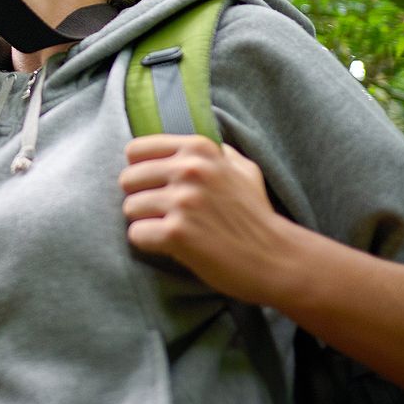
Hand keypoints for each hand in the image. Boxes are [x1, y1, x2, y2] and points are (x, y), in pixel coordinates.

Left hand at [119, 134, 292, 302]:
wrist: (276, 258)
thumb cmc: (257, 216)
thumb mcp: (243, 170)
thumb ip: (216, 153)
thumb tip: (186, 145)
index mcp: (199, 149)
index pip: (136, 150)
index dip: (140, 171)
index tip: (153, 186)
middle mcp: (189, 170)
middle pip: (128, 179)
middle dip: (140, 198)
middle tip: (161, 214)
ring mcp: (182, 201)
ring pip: (129, 208)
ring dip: (145, 222)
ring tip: (169, 231)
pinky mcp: (176, 233)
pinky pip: (136, 235)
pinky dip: (148, 244)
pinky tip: (170, 246)